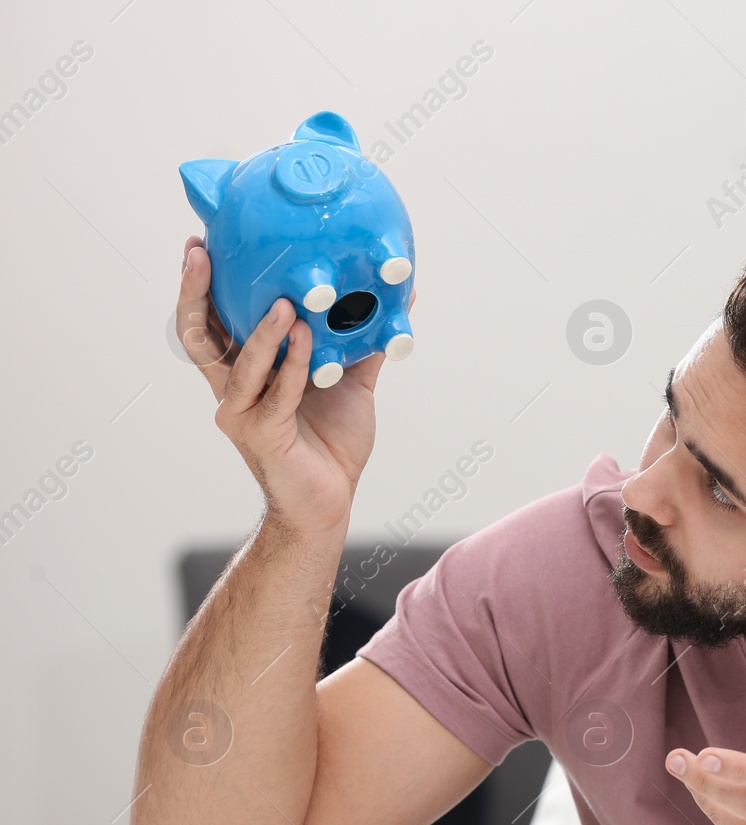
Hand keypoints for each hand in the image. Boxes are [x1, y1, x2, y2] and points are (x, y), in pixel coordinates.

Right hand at [174, 236, 415, 537]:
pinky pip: (278, 392)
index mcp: (244, 373)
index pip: (211, 322)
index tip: (203, 244)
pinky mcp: (263, 434)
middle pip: (198, 336)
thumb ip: (359, 342)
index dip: (200, 285)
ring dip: (260, 330)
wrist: (330, 501)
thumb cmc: (332, 443)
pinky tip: (309, 337)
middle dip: (195, 293)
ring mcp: (241, 413)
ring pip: (239, 363)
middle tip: (203, 254)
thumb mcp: (348, 382)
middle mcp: (232, 390)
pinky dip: (294, 363)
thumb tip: (392, 300)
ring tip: (284, 302)